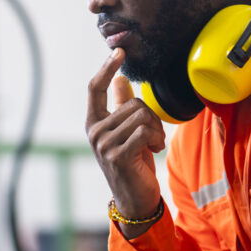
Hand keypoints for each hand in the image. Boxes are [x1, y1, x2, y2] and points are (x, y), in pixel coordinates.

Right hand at [86, 48, 165, 237]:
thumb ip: (120, 106)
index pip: (95, 88)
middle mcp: (94, 132)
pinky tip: (154, 151)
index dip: (106, 68)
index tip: (119, 51)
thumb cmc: (132, 163)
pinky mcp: (118, 156)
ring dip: (156, 130)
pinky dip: (157, 139)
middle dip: (150, 117)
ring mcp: (104, 144)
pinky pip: (145, 131)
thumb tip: (119, 79)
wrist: (134, 199)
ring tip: (153, 145)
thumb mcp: (126, 131)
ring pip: (140, 116)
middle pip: (131, 103)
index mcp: (93, 122)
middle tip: (152, 136)